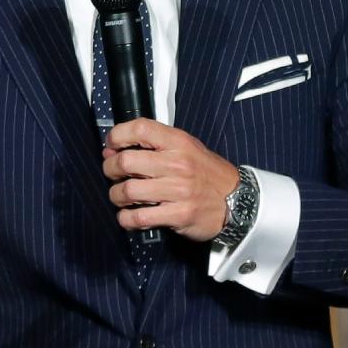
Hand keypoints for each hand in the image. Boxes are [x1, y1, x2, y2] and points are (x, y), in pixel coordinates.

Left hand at [102, 119, 238, 241]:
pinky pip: (139, 217)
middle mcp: (178, 164)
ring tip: (119, 196)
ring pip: (128, 191)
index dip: (118, 135)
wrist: (238, 200)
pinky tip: (128, 216)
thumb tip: (113, 150)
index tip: (111, 145)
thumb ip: (155, 145)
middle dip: (110, 168)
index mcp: (179, 142)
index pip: (141, 128)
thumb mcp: (186, 147)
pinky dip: (126, 218)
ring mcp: (178, 190)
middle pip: (126, 161)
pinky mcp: (179, 215)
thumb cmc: (206, 172)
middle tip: (112, 174)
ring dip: (116, 195)